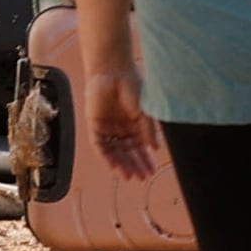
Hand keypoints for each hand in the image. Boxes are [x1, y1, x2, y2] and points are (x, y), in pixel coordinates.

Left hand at [81, 54, 159, 182]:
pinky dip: (108, 158)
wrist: (113, 72)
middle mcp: (122, 129)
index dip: (146, 160)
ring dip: (123, 165)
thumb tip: (156, 148)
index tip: (152, 171)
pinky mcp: (95, 127)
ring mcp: (108, 129)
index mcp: (136, 125)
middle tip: (143, 178)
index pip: (141, 147)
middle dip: (136, 165)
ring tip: (131, 176)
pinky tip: (116, 167)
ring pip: (116, 153)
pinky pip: (101, 147)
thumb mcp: (146, 110)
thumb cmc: (133, 86)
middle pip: (129, 153)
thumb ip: (149, 129)